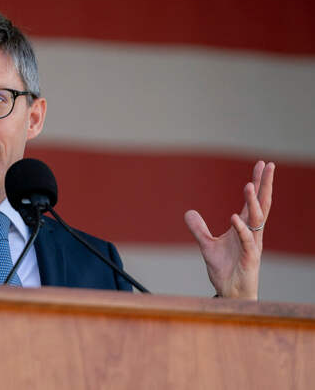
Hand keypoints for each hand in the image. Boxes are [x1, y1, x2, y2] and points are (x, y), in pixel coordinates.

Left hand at [184, 161, 274, 299]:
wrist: (230, 293)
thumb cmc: (225, 269)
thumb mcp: (207, 245)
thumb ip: (199, 229)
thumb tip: (189, 212)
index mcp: (244, 227)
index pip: (253, 201)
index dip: (257, 183)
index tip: (262, 165)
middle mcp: (252, 233)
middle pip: (261, 204)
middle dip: (264, 184)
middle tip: (268, 165)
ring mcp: (253, 244)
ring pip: (257, 219)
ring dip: (253, 202)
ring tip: (248, 184)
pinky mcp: (250, 258)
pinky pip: (247, 240)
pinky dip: (241, 228)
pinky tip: (235, 216)